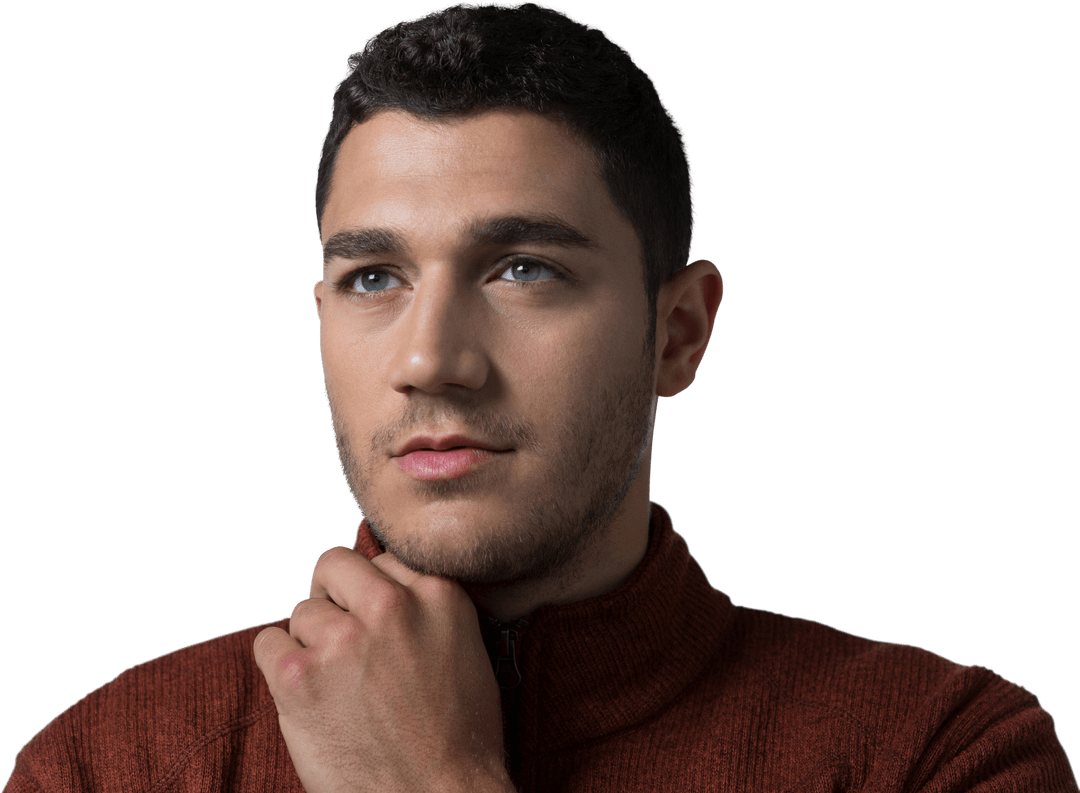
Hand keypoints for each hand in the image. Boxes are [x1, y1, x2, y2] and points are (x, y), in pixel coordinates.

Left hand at [253, 546, 513, 792]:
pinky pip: (267, 644)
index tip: (375, 623)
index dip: (374, 593)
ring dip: (311, 643)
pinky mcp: (298, 677)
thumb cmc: (458, 736)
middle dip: (335, 597)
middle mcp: (389, 605)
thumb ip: (427, 607)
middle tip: (343, 639)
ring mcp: (342, 639)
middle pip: (335, 566)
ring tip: (338, 686)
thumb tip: (384, 587)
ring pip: (302, 611)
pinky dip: (279, 668)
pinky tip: (308, 696)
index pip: (382, 560)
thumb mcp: (466, 647)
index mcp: (437, 593)